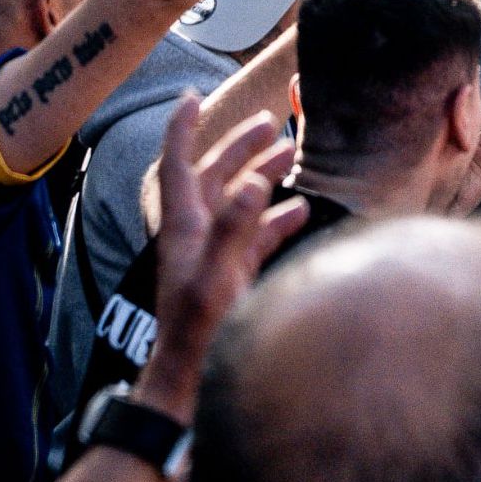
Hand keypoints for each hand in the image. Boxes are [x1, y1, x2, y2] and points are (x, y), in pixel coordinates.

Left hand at [137, 99, 307, 417]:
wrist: (193, 384)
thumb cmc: (200, 335)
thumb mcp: (216, 278)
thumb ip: (234, 229)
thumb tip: (254, 181)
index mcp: (185, 227)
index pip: (179, 164)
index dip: (183, 128)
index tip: (192, 96)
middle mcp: (196, 236)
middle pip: (215, 177)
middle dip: (240, 147)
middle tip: (270, 125)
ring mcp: (214, 257)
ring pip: (238, 204)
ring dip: (262, 178)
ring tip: (292, 157)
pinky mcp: (232, 278)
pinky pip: (256, 237)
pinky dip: (276, 219)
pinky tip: (302, 212)